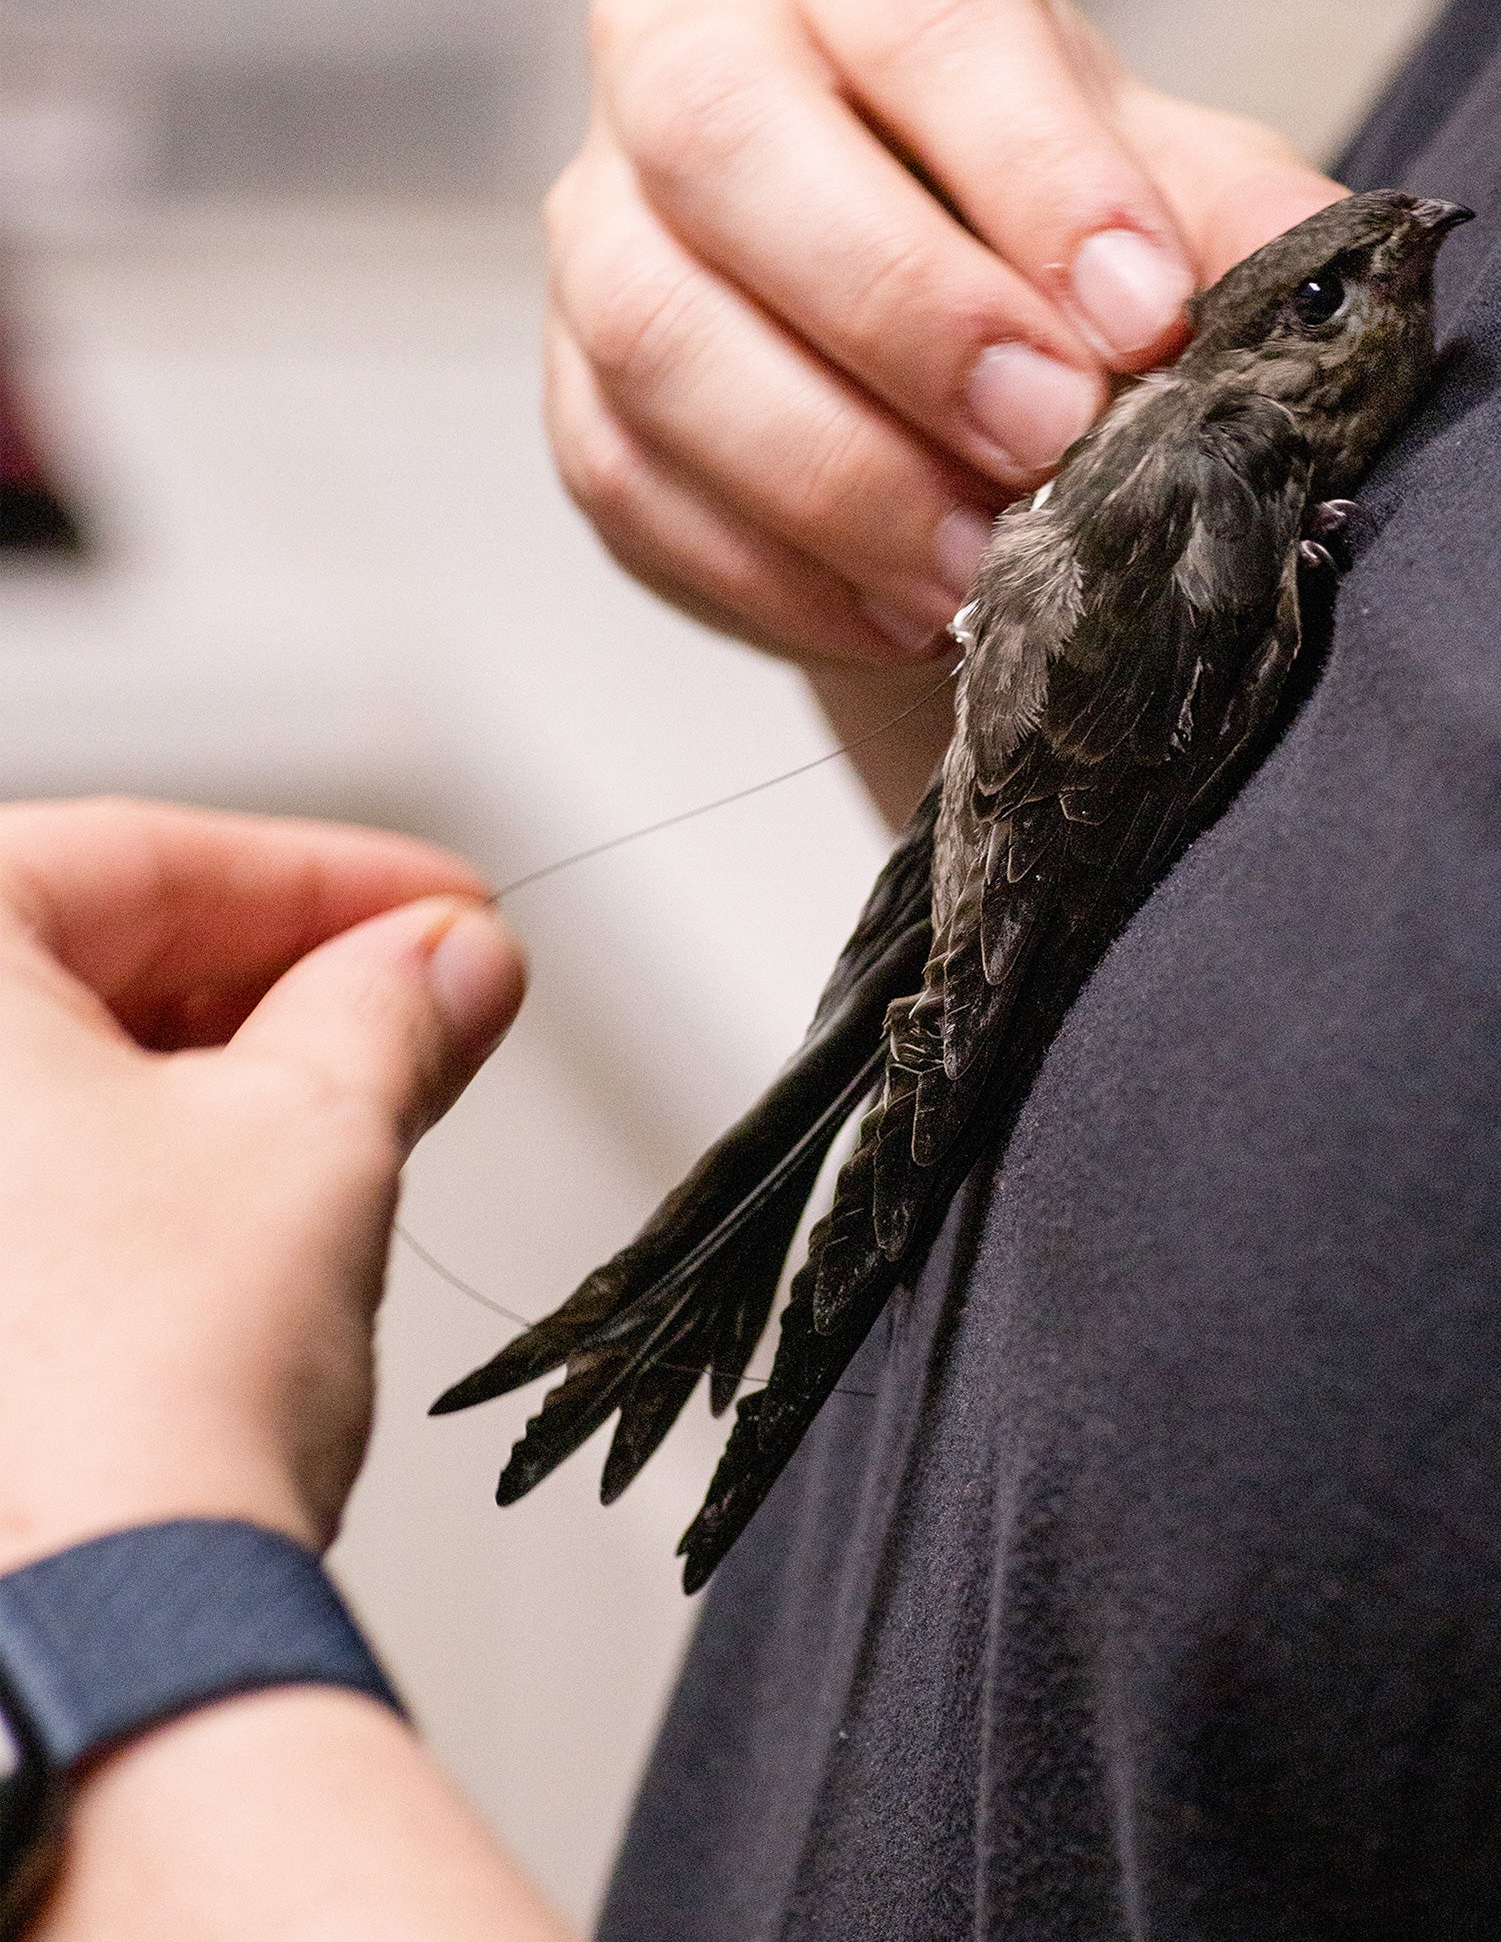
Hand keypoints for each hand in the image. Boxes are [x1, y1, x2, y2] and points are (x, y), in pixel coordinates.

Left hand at [0, 799, 520, 1578]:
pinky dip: (119, 1177)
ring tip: (359, 1109)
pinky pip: (10, 1191)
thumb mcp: (317, 1133)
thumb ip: (394, 1004)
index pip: (149, 854)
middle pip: (81, 958)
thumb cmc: (127, 1403)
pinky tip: (240, 1205)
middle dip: (278, 979)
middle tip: (426, 1003)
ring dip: (207, 1077)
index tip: (448, 910)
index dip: (337, 877)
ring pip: (41, 1081)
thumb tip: (446, 961)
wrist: (73, 1654)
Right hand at [544, 0, 1339, 672]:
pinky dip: (775, 565)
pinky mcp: (571, 383)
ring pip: (654, 326)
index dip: (1030, 159)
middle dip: (902, 306)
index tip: (1145, 309)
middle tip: (1052, 435)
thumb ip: (1246, 220)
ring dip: (834, 468)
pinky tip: (902, 611)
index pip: (917, 2)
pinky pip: (629, 478)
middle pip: (725, 136)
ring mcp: (603, 215)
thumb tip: (1335, 282)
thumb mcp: (1176, 186)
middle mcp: (685, 42)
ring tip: (985, 566)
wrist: (957, 336)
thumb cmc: (1066, 223)